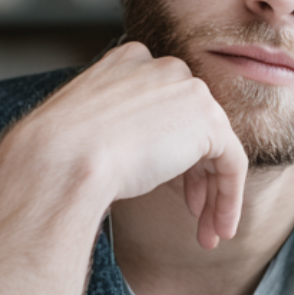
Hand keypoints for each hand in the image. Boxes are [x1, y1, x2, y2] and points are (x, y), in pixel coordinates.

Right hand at [0, 41, 246, 247]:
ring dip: (213, 194)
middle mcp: (163, 68)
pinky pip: (232, 163)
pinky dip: (229, 198)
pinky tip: (218, 227)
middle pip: (193, 126)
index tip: (168, 184)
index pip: (165, 107)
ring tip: (207, 232)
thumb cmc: (61, 152)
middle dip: (195, 175)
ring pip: (215, 147)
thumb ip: (119, 129)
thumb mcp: (88, 129)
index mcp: (129, 62)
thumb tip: (139, 158)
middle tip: (192, 211)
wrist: (61, 158)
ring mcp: (188, 90)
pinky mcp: (209, 121)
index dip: (170, 150)